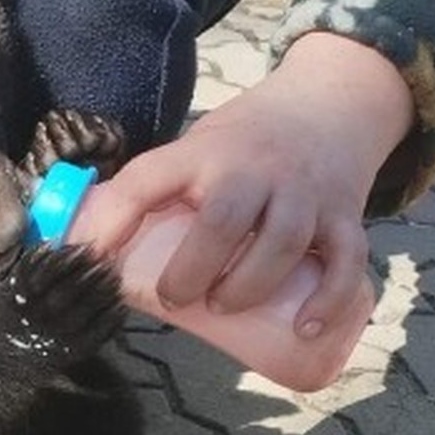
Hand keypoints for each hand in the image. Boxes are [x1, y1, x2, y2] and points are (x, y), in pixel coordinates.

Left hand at [71, 33, 412, 337]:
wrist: (328, 106)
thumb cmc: (244, 143)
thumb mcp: (196, 148)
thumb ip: (155, 190)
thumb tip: (94, 247)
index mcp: (203, 152)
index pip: (148, 179)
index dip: (113, 220)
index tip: (89, 261)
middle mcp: (255, 169)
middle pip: (222, 220)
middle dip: (193, 269)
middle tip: (174, 300)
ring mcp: (304, 191)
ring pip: (283, 242)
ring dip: (249, 285)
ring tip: (223, 309)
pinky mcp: (344, 214)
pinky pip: (345, 260)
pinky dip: (329, 298)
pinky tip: (305, 328)